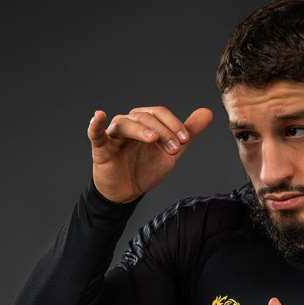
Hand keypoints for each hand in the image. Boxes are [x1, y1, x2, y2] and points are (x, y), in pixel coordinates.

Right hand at [87, 105, 213, 203]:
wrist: (129, 191)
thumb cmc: (146, 167)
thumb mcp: (172, 150)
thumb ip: (188, 131)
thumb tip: (208, 112)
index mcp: (145, 122)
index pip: (159, 113)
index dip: (173, 124)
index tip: (185, 140)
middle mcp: (129, 123)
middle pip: (145, 117)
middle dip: (163, 131)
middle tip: (174, 148)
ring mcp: (114, 134)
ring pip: (126, 123)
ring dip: (141, 129)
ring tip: (153, 139)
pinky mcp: (101, 147)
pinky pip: (95, 133)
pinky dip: (95, 124)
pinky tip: (99, 115)